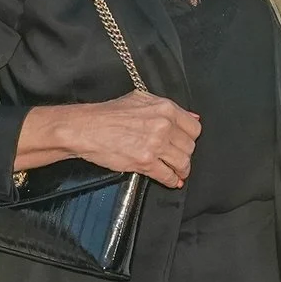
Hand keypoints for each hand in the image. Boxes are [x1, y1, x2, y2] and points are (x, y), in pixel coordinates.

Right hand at [19, 92, 201, 188]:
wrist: (87, 128)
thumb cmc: (109, 114)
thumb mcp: (140, 100)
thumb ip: (167, 109)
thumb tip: (193, 118)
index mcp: (165, 108)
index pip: (193, 128)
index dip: (190, 138)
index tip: (184, 143)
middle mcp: (163, 125)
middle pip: (189, 147)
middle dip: (185, 155)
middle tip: (178, 158)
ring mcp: (155, 144)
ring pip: (182, 163)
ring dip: (181, 170)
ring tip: (177, 171)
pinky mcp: (145, 162)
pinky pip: (167, 176)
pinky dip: (171, 181)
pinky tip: (171, 181)